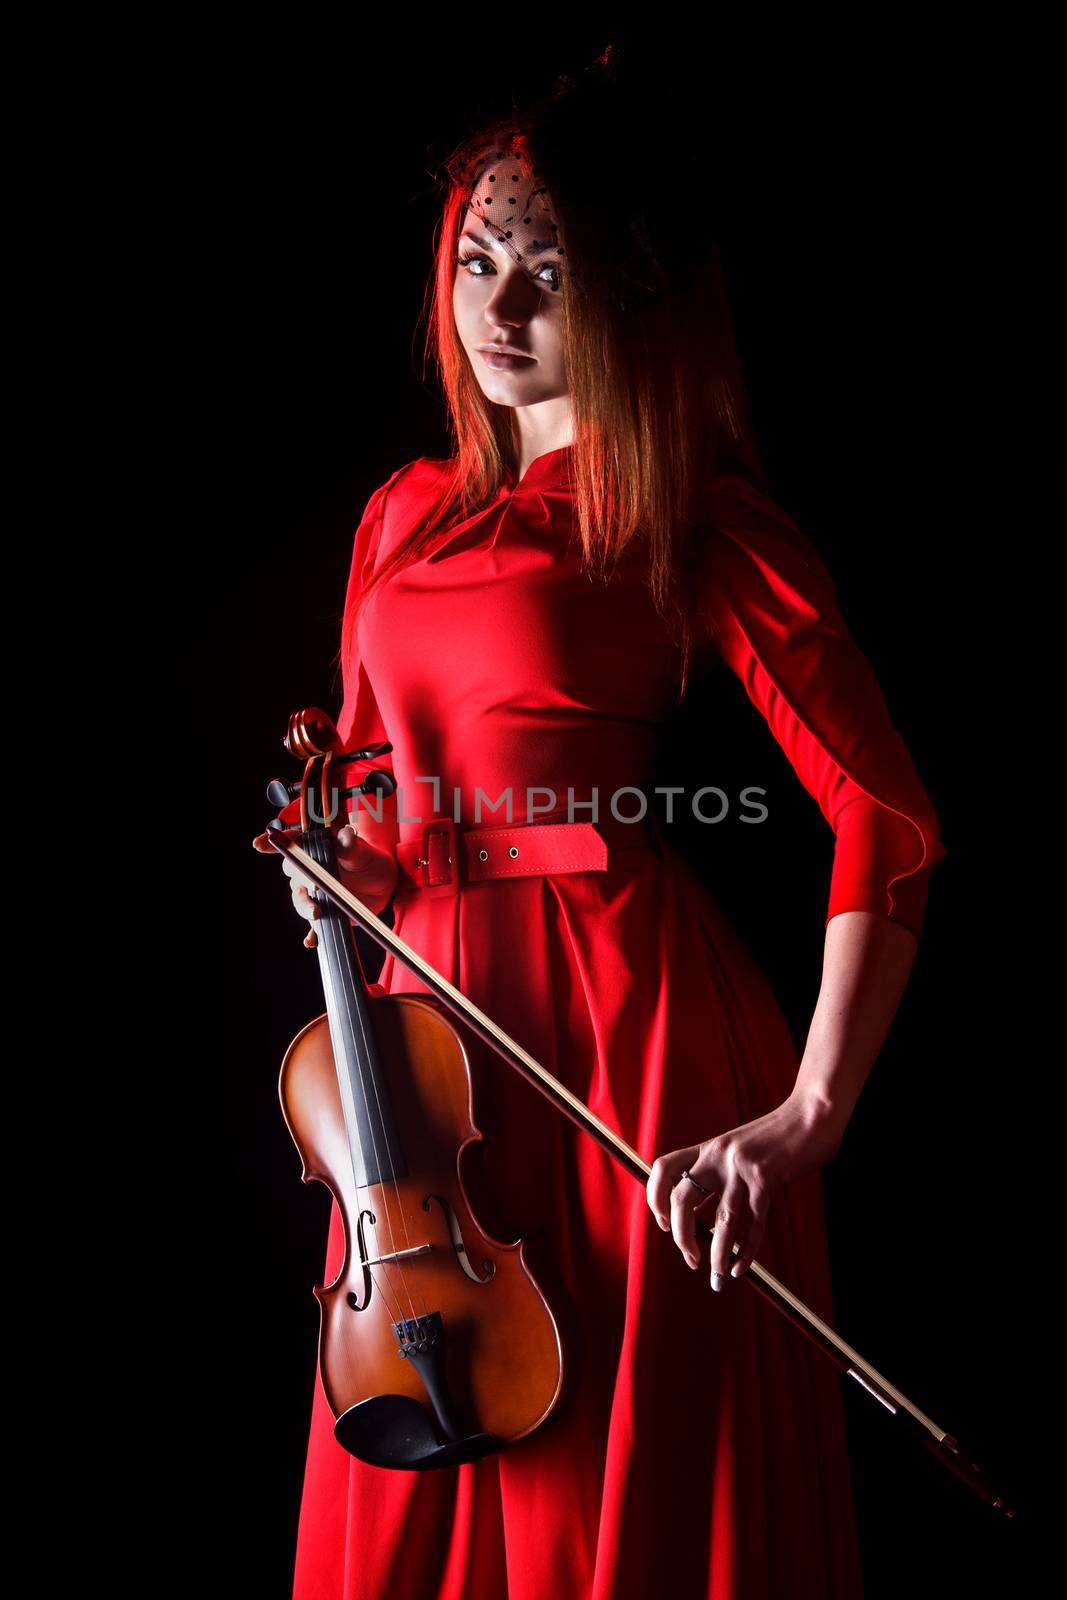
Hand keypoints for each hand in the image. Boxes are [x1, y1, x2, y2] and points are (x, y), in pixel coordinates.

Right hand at [252, 823, 398, 947]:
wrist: (381, 883)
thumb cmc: (368, 860)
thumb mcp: (362, 851)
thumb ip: (350, 845)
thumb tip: (346, 835)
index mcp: (314, 848)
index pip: (291, 842)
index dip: (274, 842)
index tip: (259, 844)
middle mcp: (307, 869)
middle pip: (292, 872)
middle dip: (300, 879)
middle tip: (315, 885)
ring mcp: (312, 892)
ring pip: (299, 899)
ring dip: (304, 906)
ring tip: (317, 912)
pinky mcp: (321, 910)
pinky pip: (311, 925)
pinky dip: (311, 934)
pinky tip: (311, 940)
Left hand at [645, 1095, 843, 1289]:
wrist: (811, 1114)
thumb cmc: (777, 1136)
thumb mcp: (738, 1148)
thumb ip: (720, 1174)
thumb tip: (705, 1218)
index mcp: (709, 1147)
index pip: (664, 1168)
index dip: (656, 1198)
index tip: (664, 1223)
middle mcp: (718, 1155)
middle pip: (683, 1199)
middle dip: (681, 1236)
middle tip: (691, 1259)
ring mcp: (742, 1167)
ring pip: (722, 1220)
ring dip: (717, 1256)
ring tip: (717, 1279)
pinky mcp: (768, 1179)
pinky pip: (754, 1224)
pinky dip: (746, 1252)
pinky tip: (741, 1268)